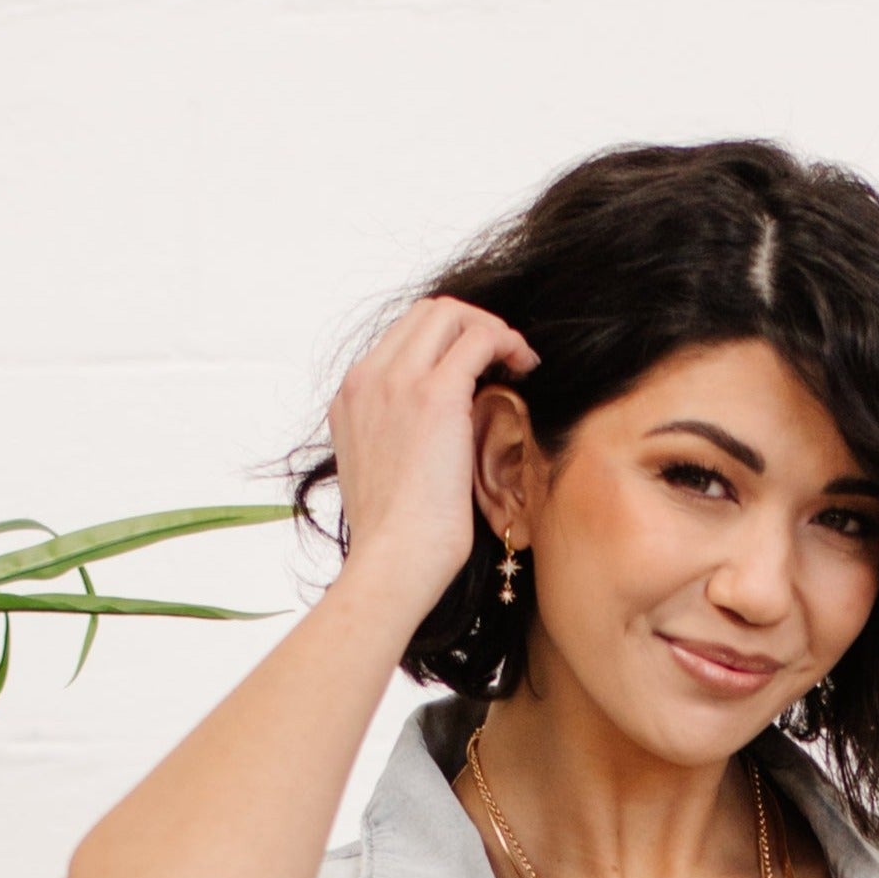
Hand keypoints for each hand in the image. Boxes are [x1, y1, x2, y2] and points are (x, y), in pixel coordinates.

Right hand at [326, 291, 540, 638]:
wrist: (390, 564)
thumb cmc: (395, 542)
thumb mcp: (384, 476)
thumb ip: (399, 440)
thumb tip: (439, 438)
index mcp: (352, 399)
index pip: (402, 339)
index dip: (446, 342)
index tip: (478, 369)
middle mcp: (367, 380)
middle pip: (425, 314)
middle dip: (471, 325)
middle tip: (504, 358)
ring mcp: (397, 382)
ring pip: (450, 313)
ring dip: (491, 329)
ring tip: (518, 361)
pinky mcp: (433, 395)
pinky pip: (478, 338)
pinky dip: (507, 342)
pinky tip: (526, 368)